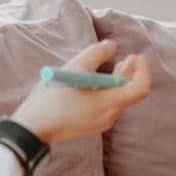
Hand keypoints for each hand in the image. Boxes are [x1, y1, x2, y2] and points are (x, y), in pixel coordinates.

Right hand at [10, 40, 150, 144]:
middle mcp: (108, 116)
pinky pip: (107, 105)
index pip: (140, 89)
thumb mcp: (73, 69)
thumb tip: (111, 45)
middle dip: (131, 73)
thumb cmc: (51, 99)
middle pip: (129, 93)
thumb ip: (96, 54)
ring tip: (119, 64)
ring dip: (119, 80)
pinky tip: (99, 80)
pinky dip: (108, 90)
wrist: (31, 129)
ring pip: (118, 98)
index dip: (143, 71)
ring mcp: (100, 122)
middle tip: (131, 57)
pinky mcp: (90, 124)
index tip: (137, 56)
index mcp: (108, 104)